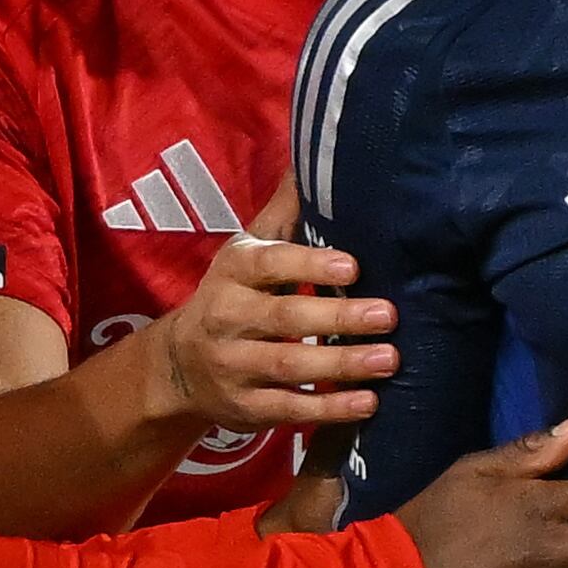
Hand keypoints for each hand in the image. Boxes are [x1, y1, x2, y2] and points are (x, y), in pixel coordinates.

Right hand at [139, 181, 400, 433]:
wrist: (177, 365)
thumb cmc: (232, 295)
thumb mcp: (247, 252)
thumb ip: (284, 214)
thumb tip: (312, 158)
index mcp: (233, 273)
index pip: (268, 266)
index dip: (308, 265)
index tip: (352, 266)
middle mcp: (227, 318)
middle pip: (283, 319)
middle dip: (337, 319)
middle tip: (388, 315)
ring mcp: (234, 367)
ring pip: (288, 367)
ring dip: (342, 365)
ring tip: (389, 359)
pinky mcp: (246, 408)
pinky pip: (289, 409)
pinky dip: (329, 408)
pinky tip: (368, 402)